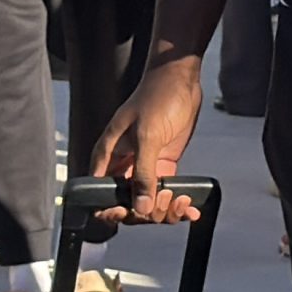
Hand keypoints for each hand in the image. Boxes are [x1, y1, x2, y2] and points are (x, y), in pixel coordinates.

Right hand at [89, 55, 207, 225]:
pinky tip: (191, 209)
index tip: (133, 213)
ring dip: (166, 211)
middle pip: (127, 206)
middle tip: (165, 198)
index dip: (114, 211)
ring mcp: (144, 167)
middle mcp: (124, 166)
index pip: (100, 196)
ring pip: (148, 204)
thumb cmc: (156, 96)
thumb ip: (142, 173)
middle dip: (148, 211)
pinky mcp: (164, 166)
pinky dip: (178, 205)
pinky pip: (166, 195)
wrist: (180, 79)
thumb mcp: (148, 135)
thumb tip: (141, 208)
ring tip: (182, 199)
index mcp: (108, 157)